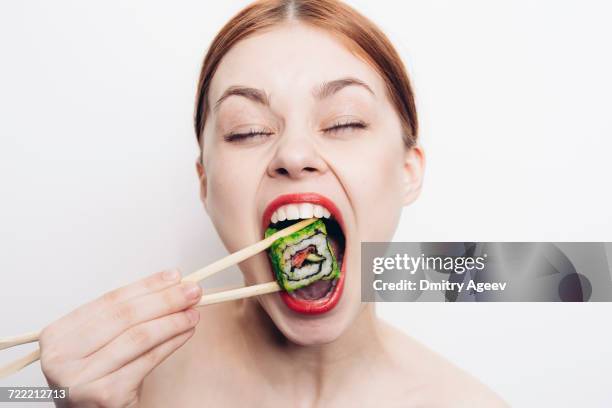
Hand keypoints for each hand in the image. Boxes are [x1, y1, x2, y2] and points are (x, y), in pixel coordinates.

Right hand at [39, 269, 201, 407]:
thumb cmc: (98, 377)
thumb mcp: (101, 342)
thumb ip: (126, 316)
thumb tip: (170, 285)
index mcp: (58, 334)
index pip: (111, 300)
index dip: (147, 286)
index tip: (175, 276)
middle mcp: (61, 356)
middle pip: (125, 316)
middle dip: (165, 300)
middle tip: (193, 291)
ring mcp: (81, 377)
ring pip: (138, 337)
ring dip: (172, 321)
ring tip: (193, 312)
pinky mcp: (104, 395)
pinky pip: (146, 361)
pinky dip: (171, 343)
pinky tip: (186, 333)